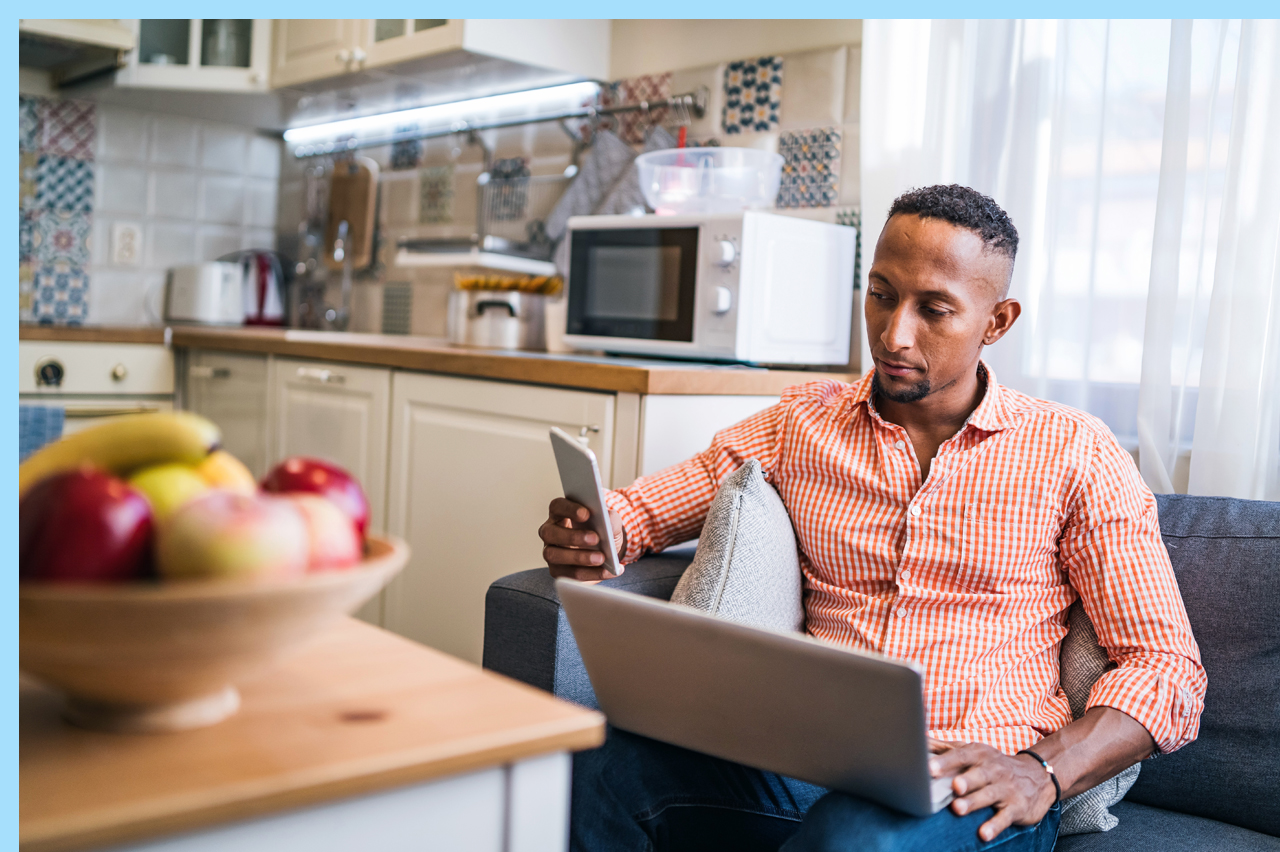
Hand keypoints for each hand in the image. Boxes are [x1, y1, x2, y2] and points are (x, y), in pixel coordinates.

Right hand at [540, 498, 624, 580]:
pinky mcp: (557, 571)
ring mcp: (551, 552)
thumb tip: (608, 519)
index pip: (557, 506)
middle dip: (572, 536)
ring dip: (579, 558)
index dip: (569, 509)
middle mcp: (550, 532)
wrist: (607, 554)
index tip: (586, 514)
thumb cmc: (603, 533)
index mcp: (560, 513)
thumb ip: (610, 519)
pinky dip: (591, 574)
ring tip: (602, 558)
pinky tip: (609, 571)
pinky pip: (569, 575)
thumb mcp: (610, 524)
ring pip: (554, 555)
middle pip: (549, 532)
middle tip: (596, 538)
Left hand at [929, 743, 1056, 841]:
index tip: (929, 768)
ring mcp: (1006, 789)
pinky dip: (995, 826)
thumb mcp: (973, 752)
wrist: (1037, 776)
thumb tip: (916, 741)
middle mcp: (993, 770)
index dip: (946, 761)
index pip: (961, 756)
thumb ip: (944, 749)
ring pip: (989, 796)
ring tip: (958, 809)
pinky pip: (1005, 817)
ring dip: (973, 802)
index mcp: (979, 754)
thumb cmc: (993, 764)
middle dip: (965, 780)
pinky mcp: (1017, 808)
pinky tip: (984, 834)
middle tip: (953, 786)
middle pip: (977, 775)